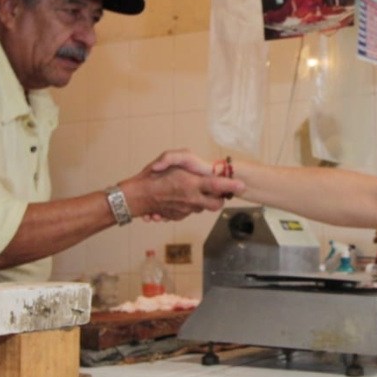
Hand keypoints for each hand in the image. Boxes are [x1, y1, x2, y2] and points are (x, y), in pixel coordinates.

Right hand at [122, 150, 243, 219]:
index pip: (217, 185)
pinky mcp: (179, 216)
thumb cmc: (152, 176)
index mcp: (191, 184)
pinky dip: (190, 205)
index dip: (231, 186)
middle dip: (220, 198)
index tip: (241, 185)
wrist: (135, 197)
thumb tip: (197, 168)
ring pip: (204, 208)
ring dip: (204, 201)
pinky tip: (182, 197)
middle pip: (216, 204)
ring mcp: (186, 210)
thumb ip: (183, 159)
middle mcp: (191, 199)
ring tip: (195, 191)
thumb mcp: (167, 161)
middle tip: (217, 190)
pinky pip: (191, 211)